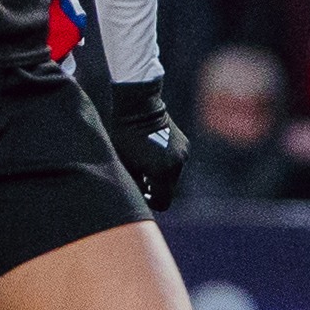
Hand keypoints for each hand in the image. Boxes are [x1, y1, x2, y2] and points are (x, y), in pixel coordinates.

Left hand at [105, 81, 189, 210]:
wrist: (139, 107)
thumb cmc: (125, 137)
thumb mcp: (125, 164)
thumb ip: (135, 184)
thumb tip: (141, 195)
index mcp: (162, 172)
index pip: (162, 202)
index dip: (151, 203)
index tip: (142, 194)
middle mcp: (177, 165)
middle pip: (169, 189)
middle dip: (156, 187)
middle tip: (141, 179)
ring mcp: (183, 154)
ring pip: (173, 175)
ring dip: (161, 174)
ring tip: (146, 162)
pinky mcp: (185, 144)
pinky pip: (176, 161)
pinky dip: (166, 162)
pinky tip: (154, 151)